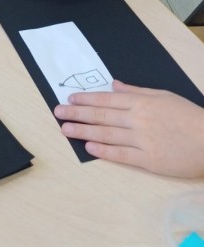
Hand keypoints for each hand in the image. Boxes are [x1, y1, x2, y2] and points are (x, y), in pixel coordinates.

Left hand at [54, 80, 203, 177]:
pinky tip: (89, 147)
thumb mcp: (164, 96)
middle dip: (77, 113)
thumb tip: (114, 85)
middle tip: (58, 113)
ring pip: (107, 134)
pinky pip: (122, 154)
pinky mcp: (149, 160)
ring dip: (84, 131)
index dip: (86, 99)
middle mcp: (139, 119)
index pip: (107, 99)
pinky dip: (104, 151)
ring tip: (66, 129)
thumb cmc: (189, 116)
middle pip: (102, 115)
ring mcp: (143, 140)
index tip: (70, 99)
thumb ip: (137, 91)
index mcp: (142, 102)